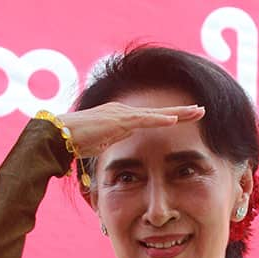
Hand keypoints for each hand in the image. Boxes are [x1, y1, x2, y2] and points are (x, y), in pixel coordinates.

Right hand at [58, 102, 204, 157]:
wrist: (56, 135)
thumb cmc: (72, 142)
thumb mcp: (98, 145)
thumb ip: (110, 143)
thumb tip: (115, 147)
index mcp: (120, 119)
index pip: (151, 118)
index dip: (170, 117)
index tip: (187, 117)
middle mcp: (123, 112)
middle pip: (158, 112)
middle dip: (181, 111)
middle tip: (202, 110)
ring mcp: (121, 114)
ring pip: (155, 113)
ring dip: (178, 113)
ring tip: (197, 112)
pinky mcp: (116, 119)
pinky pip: (143, 120)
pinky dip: (159, 119)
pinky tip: (174, 120)